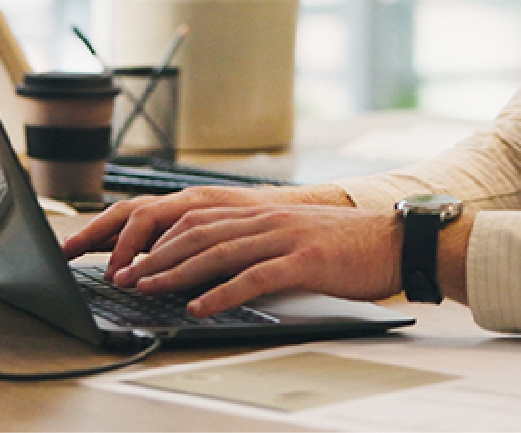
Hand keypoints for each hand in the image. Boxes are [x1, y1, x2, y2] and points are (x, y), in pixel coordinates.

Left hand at [107, 203, 402, 315]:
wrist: (395, 241)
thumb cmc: (348, 246)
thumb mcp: (296, 238)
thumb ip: (261, 246)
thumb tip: (219, 271)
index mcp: (265, 213)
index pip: (200, 220)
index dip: (162, 239)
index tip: (133, 258)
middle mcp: (269, 219)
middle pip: (200, 232)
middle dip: (157, 255)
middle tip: (126, 276)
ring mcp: (286, 237)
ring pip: (219, 252)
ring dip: (178, 273)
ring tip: (148, 289)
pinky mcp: (304, 259)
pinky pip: (255, 276)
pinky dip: (222, 293)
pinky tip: (201, 306)